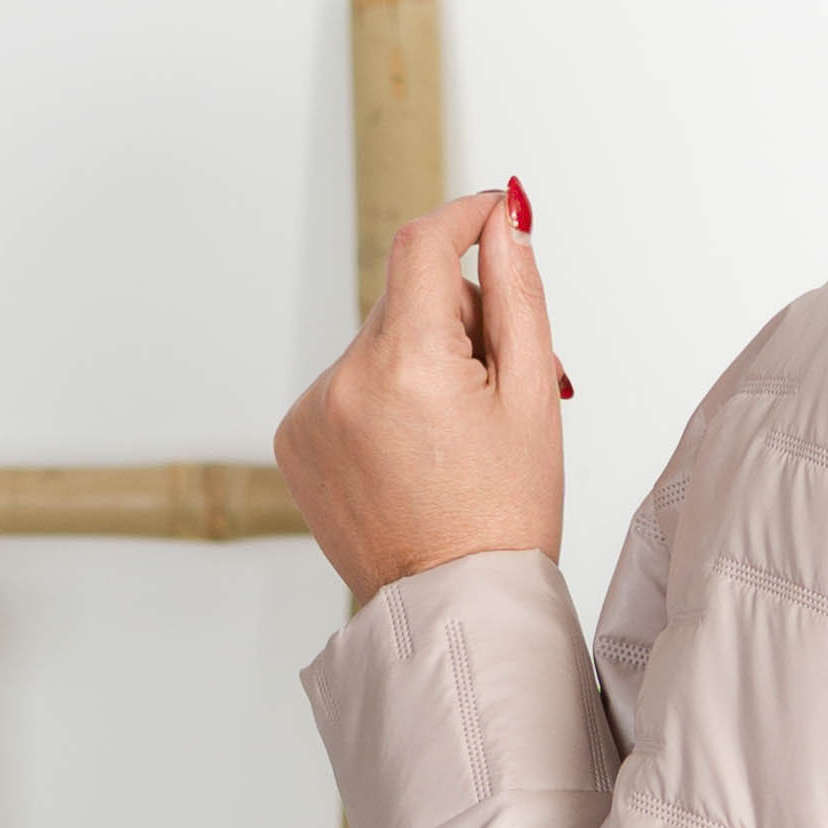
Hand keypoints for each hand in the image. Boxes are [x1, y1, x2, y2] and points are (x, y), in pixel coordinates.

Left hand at [273, 186, 566, 601]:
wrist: (454, 611)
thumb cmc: (505, 518)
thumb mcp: (533, 397)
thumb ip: (516, 293)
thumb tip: (503, 217)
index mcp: (408, 364)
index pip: (424, 245)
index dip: (464, 217)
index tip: (493, 216)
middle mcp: (344, 381)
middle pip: (407, 300)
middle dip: (458, 322)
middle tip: (502, 387)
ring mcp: (311, 412)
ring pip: (378, 345)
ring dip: (420, 364)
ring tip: (456, 439)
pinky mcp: (294, 440)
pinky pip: (347, 388)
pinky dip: (383, 402)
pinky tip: (414, 456)